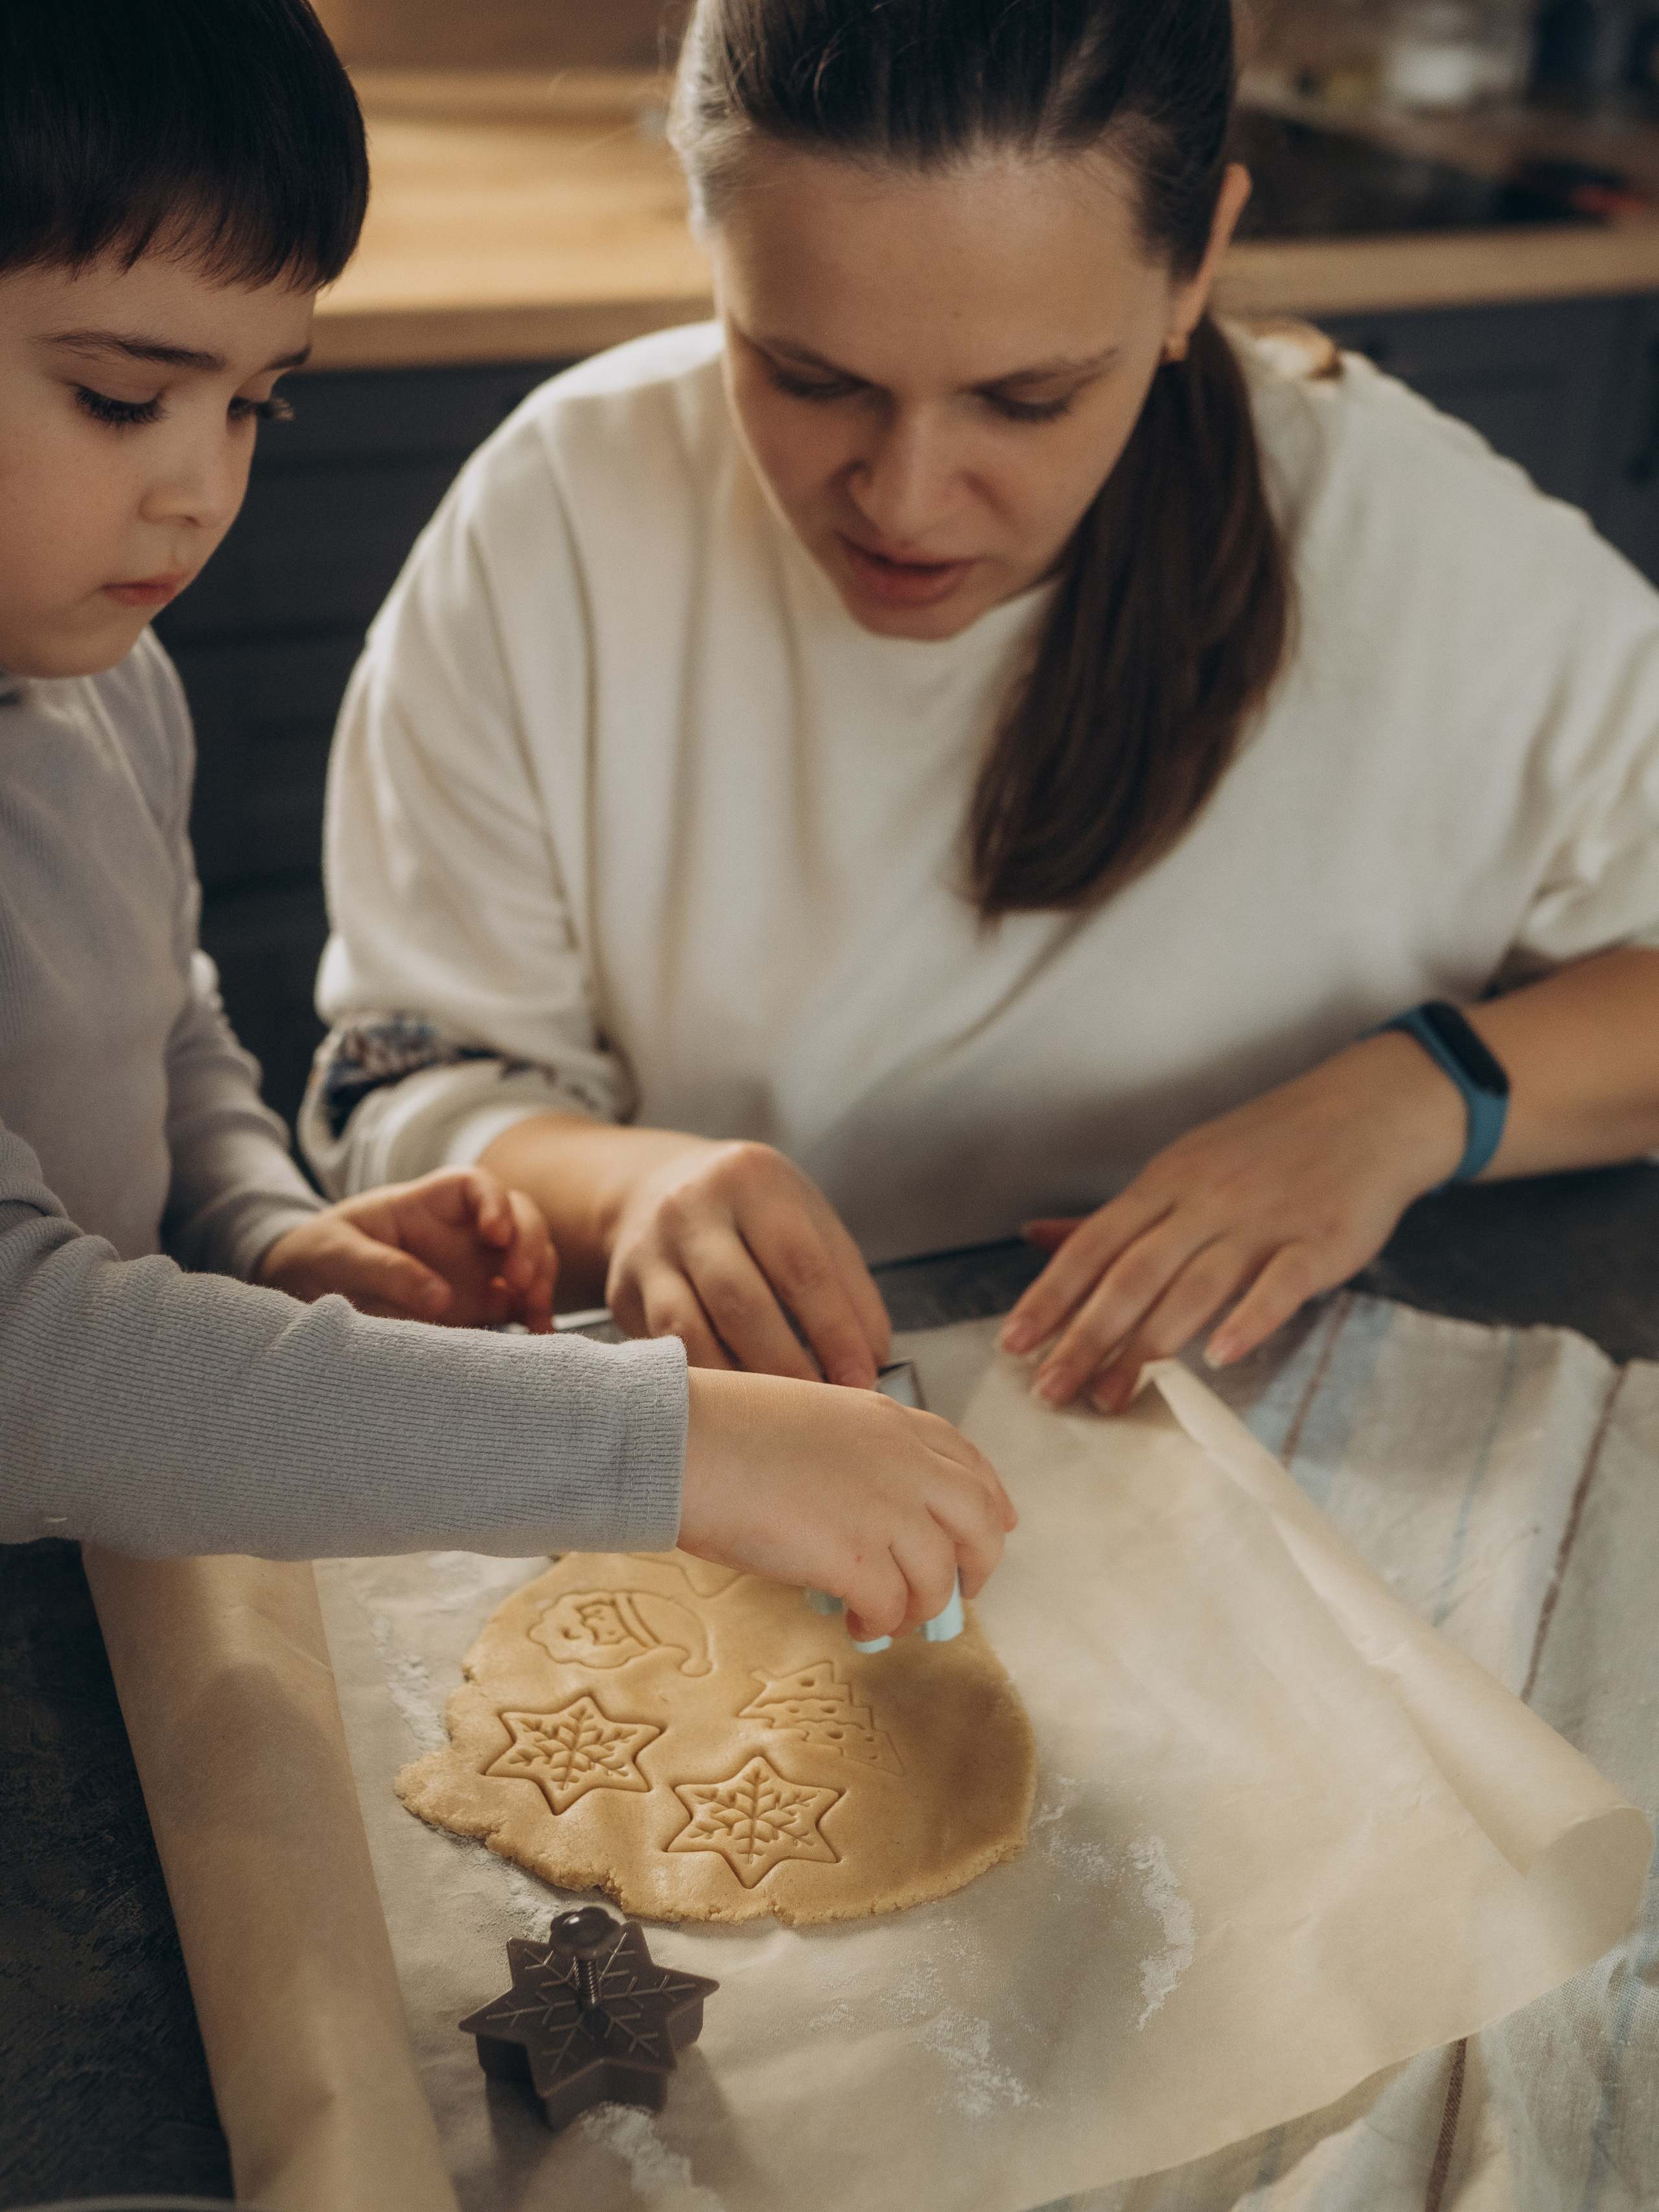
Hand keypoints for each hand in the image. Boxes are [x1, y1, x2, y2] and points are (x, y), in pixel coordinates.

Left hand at [257, 1167, 556, 1330]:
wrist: (308, 1288)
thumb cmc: (322, 1254)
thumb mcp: (339, 1254)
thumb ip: (386, 1270)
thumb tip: (440, 1298)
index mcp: (428, 1204)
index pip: (475, 1185)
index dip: (494, 1201)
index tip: (495, 1231)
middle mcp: (463, 1232)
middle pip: (518, 1219)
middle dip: (530, 1244)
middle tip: (522, 1279)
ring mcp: (476, 1269)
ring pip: (530, 1259)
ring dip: (542, 1280)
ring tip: (537, 1313)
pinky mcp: (479, 1306)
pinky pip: (520, 1305)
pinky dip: (536, 1316)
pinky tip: (540, 1334)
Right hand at [605, 1139, 890, 1385]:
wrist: (653, 1189)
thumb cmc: (750, 1215)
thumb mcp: (805, 1221)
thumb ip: (846, 1285)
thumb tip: (869, 1363)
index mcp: (753, 1180)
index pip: (802, 1265)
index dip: (835, 1330)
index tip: (861, 1378)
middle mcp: (691, 1208)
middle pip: (742, 1302)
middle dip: (789, 1366)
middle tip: (825, 1409)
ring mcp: (649, 1251)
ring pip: (690, 1332)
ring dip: (740, 1385)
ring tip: (780, 1418)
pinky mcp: (622, 1293)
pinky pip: (663, 1351)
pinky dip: (704, 1383)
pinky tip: (735, 1407)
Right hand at [677, 1368, 1016, 1640]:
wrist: (679, 1440)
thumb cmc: (719, 1430)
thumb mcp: (811, 1420)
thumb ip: (854, 1458)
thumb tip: (866, 1516)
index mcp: (889, 1420)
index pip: (967, 1459)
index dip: (989, 1499)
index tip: (997, 1525)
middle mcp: (902, 1460)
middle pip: (980, 1520)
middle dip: (978, 1563)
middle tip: (957, 1592)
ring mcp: (885, 1508)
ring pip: (940, 1575)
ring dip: (919, 1606)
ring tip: (887, 1618)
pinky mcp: (856, 1556)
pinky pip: (893, 1608)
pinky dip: (880, 1624)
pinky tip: (854, 1624)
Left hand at [998, 1034, 1465, 1410]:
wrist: (1368, 1111)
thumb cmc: (1266, 1149)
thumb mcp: (1181, 1169)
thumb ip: (1113, 1218)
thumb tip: (1034, 1236)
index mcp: (1165, 1184)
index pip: (1093, 1245)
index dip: (1051, 1296)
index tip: (1013, 1344)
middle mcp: (1206, 1200)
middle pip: (1133, 1273)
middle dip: (1085, 1335)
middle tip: (1048, 1389)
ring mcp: (1263, 1220)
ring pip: (1195, 1284)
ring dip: (1149, 1344)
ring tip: (1111, 1396)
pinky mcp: (1320, 1240)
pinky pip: (1279, 1283)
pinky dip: (1248, 1318)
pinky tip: (1219, 1355)